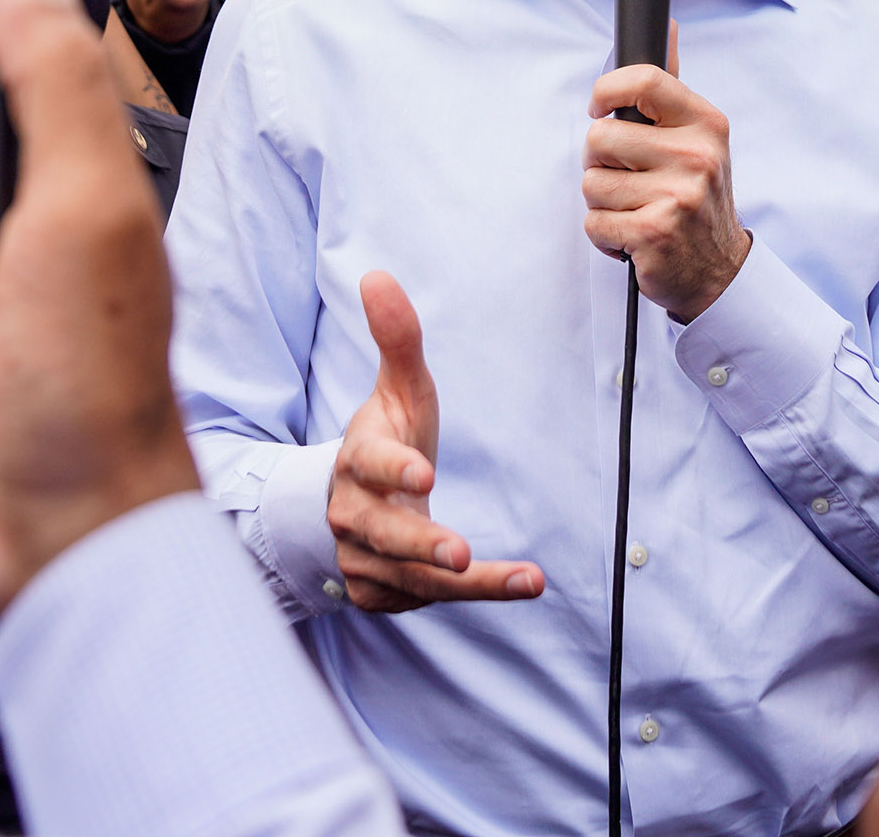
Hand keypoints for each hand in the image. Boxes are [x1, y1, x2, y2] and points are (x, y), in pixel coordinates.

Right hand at [326, 270, 544, 612]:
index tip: (424, 474)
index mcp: (355, 459)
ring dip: (472, 584)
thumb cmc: (387, 437)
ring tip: (526, 580)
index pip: (367, 463)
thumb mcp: (399, 390)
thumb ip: (397, 339)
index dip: (393, 470)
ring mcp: (362, 558)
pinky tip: (514, 586)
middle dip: (422, 544)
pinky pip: (423, 602)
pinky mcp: (379, 593)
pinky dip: (472, 598)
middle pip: (384, 534)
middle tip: (460, 554)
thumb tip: (378, 276)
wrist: (353, 502)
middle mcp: (352, 513)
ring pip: (414, 578)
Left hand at [582, 64, 749, 321]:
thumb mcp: (699, 138)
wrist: (720, 271)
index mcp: (705, 123)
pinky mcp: (655, 232)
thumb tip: (668, 25)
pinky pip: (594, 222)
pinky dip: (605, 235)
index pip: (644, 80)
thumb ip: (671, 88)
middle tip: (630, 179)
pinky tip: (633, 237)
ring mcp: (678, 195)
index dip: (607, 91)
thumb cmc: (698, 199)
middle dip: (601, 163)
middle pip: (600, 138)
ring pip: (591, 183)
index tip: (600, 109)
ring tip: (636, 210)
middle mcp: (697, 155)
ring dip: (604, 203)